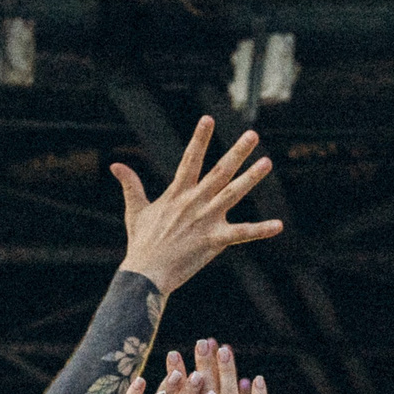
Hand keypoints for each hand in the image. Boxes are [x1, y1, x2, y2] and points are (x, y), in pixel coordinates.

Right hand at [112, 116, 282, 295]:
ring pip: (233, 194)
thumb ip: (131, 185)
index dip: (200, 139)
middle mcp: (194, 201)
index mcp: (177, 193)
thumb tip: (115, 165)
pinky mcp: (214, 240)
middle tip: (252, 135)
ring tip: (267, 162)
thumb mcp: (136, 210)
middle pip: (220, 171)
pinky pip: (242, 234)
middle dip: (237, 152)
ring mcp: (206, 219)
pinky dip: (260, 230)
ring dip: (251, 178)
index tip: (208, 119)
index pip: (190, 159)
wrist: (146, 273)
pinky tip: (278, 225)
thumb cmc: (141, 243)